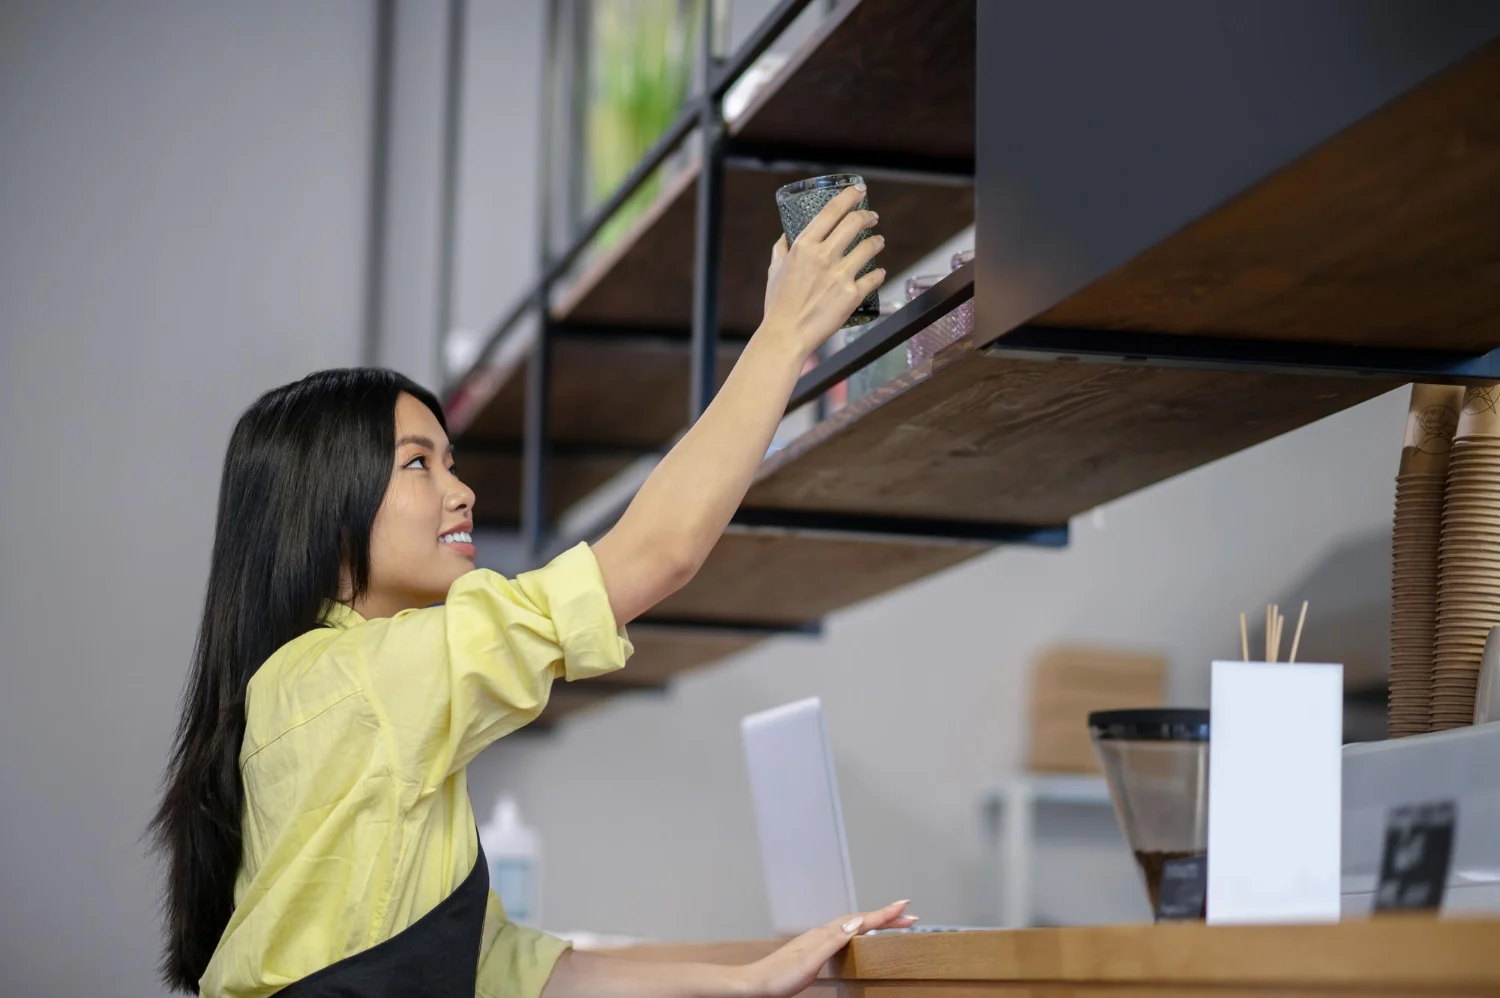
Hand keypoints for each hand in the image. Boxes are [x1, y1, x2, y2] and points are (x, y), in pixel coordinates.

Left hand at [737, 900, 914, 997]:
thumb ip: (834, 940)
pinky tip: (859, 937)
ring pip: (853, 926)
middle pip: (859, 920)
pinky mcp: (815, 952)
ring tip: (892, 922)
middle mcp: (822, 934)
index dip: (884, 914)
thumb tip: (857, 921)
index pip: (860, 920)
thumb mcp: (809, 961)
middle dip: (885, 917)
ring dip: (874, 923)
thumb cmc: (778, 977)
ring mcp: (818, 942)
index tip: (905, 906)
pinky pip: (845, 935)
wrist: (754, 985)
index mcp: (824, 935)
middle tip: (909, 916)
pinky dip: (860, 932)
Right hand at [760, 184, 886, 362]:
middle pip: (855, 223)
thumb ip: (782, 249)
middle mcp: (824, 256)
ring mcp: (840, 276)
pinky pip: (874, 277)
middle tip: (872, 217)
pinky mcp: (852, 295)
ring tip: (878, 242)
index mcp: (804, 246)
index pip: (832, 211)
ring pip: (870, 247)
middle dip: (868, 216)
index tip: (858, 190)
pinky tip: (878, 272)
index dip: (849, 196)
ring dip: (877, 242)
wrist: (786, 334)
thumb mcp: (775, 269)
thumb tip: (787, 236)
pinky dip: (879, 273)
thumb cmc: (778, 303)